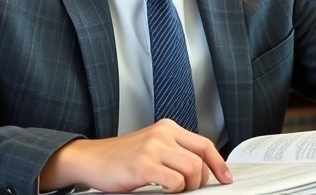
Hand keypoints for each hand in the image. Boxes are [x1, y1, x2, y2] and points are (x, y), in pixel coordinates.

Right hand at [39, 119, 232, 192]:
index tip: (225, 177)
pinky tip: (162, 190)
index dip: (218, 163)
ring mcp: (153, 148)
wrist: (90, 159)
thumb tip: (200, 170)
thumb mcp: (151, 147)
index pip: (204, 144)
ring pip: (192, 170)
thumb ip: (174, 153)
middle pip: (200, 159)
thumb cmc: (120, 158)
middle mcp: (162, 134)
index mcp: (167, 128)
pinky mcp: (143, 165)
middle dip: (200, 180)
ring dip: (187, 187)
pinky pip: (174, 182)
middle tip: (188, 189)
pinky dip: (174, 191)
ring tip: (174, 190)